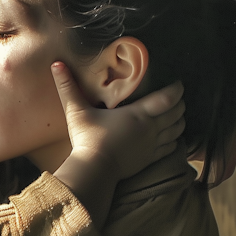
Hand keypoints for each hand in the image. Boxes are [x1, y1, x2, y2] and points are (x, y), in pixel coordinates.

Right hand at [52, 61, 184, 181]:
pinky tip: (172, 138)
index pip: (168, 98)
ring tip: (176, 116)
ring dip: (179, 121)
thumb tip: (56, 64)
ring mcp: (152, 146)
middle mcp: (151, 129)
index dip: (176, 89)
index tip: (178, 83)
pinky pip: (171, 148)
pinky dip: (175, 140)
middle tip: (176, 98)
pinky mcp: (150, 160)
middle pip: (177, 113)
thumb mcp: (76, 112)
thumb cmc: (87, 140)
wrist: (94, 171)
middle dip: (179, 104)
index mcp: (138, 113)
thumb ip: (68, 88)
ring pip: (177, 130)